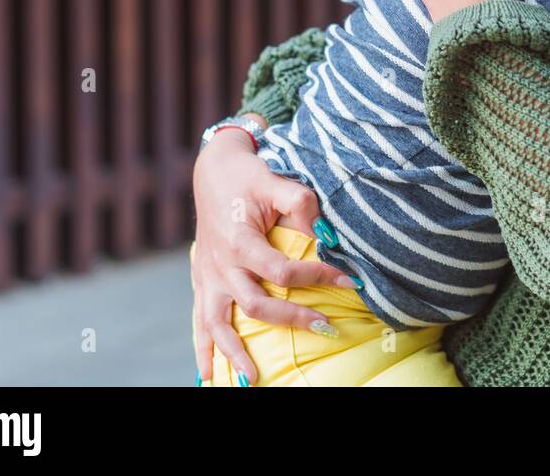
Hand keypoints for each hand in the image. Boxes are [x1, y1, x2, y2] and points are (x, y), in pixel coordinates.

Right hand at [191, 124, 355, 384]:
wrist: (213, 169)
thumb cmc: (249, 176)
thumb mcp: (276, 181)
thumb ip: (302, 204)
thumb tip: (326, 234)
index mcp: (239, 241)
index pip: (281, 271)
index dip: (317, 278)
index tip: (349, 280)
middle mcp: (220, 264)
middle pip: (254, 304)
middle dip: (291, 320)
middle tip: (326, 328)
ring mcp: (208, 276)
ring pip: (218, 323)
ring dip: (233, 353)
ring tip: (252, 380)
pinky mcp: (203, 281)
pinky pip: (199, 321)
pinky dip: (203, 349)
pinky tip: (208, 375)